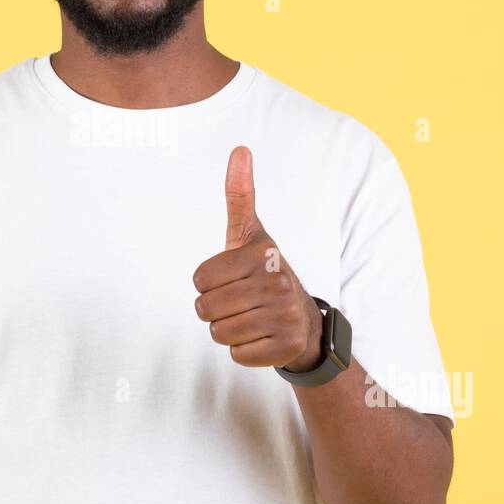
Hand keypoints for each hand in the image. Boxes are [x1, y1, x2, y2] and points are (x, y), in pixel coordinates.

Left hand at [191, 146, 324, 371]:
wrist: (303, 319)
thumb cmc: (265, 272)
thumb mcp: (251, 234)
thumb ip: (240, 195)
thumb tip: (240, 149)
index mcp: (262, 255)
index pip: (200, 280)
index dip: (208, 284)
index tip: (231, 279)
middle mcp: (277, 283)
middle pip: (205, 309)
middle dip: (214, 309)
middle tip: (238, 302)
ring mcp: (284, 316)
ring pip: (219, 333)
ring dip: (227, 329)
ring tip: (249, 317)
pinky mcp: (285, 347)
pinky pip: (236, 354)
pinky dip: (243, 350)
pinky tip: (260, 336)